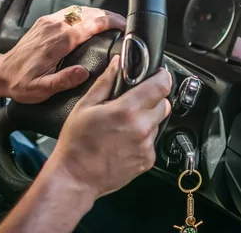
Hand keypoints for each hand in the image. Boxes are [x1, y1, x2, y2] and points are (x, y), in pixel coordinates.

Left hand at [0, 6, 125, 102]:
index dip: (110, 22)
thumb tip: (83, 73)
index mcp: (56, 42)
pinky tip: (90, 21)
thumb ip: (64, 80)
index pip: (89, 24)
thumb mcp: (42, 89)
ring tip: (111, 22)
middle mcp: (53, 27)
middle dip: (108, 16)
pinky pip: (69, 12)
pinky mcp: (44, 22)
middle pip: (87, 13)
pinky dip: (84, 14)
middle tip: (122, 24)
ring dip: (97, 13)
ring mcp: (48, 22)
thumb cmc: (20, 82)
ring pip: (79, 10)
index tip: (123, 25)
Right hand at [46, 56, 171, 199]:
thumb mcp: (85, 106)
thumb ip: (105, 82)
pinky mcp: (147, 160)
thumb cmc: (76, 143)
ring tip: (124, 124)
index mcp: (127, 110)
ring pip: (157, 123)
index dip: (161, 77)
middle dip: (153, 98)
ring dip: (147, 119)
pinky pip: (152, 141)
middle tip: (133, 102)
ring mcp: (146, 146)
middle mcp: (141, 128)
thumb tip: (117, 64)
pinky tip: (124, 140)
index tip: (158, 74)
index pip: (160, 86)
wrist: (76, 177)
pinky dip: (143, 137)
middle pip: (164, 103)